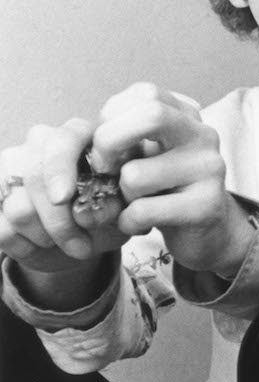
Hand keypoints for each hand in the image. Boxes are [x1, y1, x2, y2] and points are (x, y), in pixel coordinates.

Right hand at [1, 119, 129, 276]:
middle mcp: (42, 143)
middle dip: (60, 221)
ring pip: (19, 208)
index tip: (63, 199)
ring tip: (69, 243)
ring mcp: (11, 166)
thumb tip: (95, 209)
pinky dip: (25, 247)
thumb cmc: (109, 214)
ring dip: (47, 237)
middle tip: (83, 246)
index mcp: (82, 134)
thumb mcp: (124, 209)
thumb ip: (116, 204)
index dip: (60, 169)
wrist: (81, 238)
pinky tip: (43, 246)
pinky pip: (3, 229)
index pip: (63, 140)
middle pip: (36, 177)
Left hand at [89, 83, 250, 274]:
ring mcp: (210, 169)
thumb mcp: (146, 151)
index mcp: (187, 116)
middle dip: (109, 141)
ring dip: (121, 195)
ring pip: (135, 175)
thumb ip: (125, 133)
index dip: (113, 116)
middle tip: (104, 168)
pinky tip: (140, 224)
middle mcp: (204, 136)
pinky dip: (128, 222)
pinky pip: (143, 211)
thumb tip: (92, 134)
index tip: (106, 143)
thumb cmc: (164, 188)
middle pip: (151, 114)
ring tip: (135, 202)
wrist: (206, 231)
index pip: (145, 93)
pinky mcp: (207, 206)